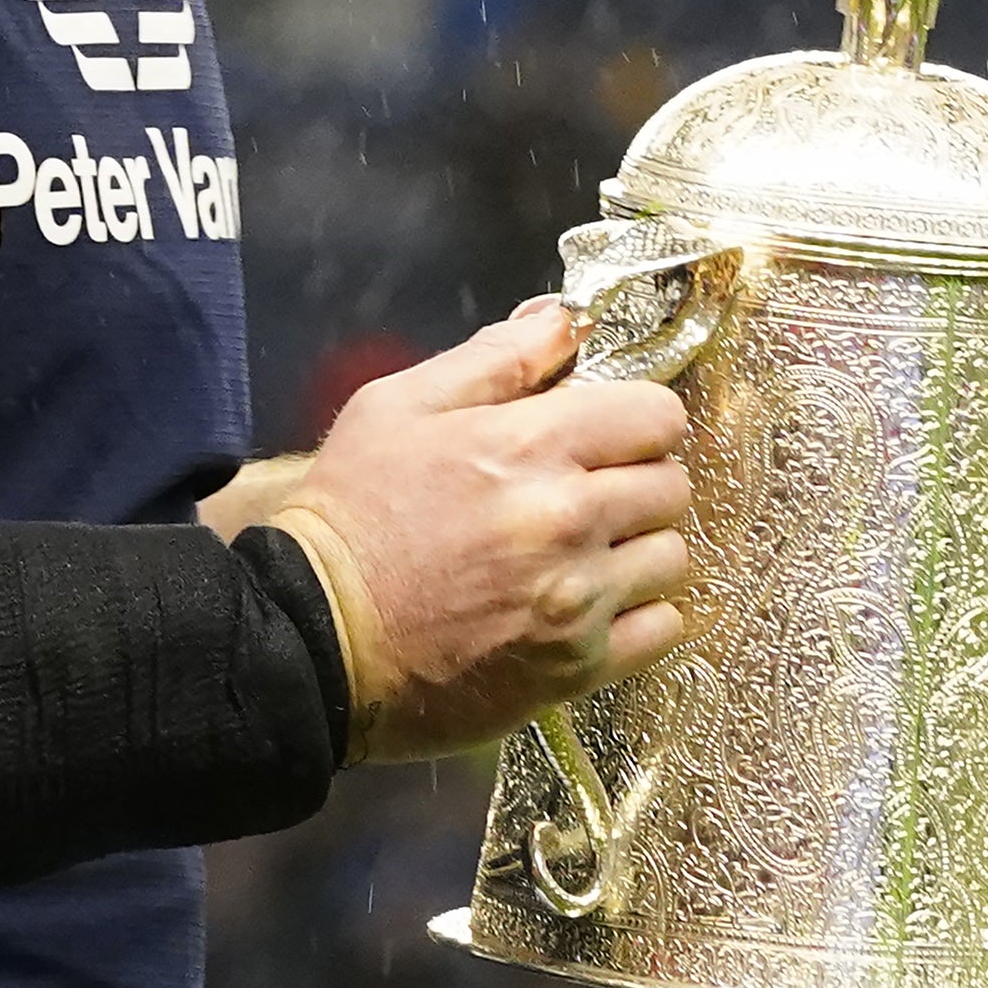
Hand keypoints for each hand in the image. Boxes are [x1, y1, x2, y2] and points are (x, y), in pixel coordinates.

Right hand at [263, 299, 696, 760]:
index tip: (603, 434)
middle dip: (636, 480)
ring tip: (583, 554)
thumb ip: (494, 358)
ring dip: (638, 549)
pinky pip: (663, 629)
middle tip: (586, 494)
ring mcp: (578, 600)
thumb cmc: (350, 513)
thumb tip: (563, 321)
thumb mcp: (398, 406)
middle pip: (672, 485)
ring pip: (672, 556)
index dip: (634, 418)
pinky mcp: (576, 666)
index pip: (657, 415)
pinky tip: (588, 605)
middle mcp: (568, 521)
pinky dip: (639, 614)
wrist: (315, 638)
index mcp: (531, 447)